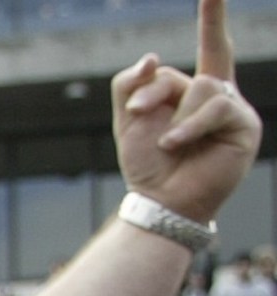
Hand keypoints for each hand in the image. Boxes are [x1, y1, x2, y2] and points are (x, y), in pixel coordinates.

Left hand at [113, 0, 260, 224]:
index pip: (212, 44)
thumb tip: (153, 57)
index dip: (215, 17)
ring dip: (174, 117)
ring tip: (166, 144)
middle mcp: (221, 93)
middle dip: (165, 86)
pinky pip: (214, 107)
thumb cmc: (147, 163)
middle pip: (200, 63)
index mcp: (197, 89)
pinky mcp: (245, 125)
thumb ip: (131, 83)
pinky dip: (188, 127)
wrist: (161, 200)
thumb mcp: (128, 118)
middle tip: (137, 113)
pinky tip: (174, 145)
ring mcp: (236, 108)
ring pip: (202, 86)